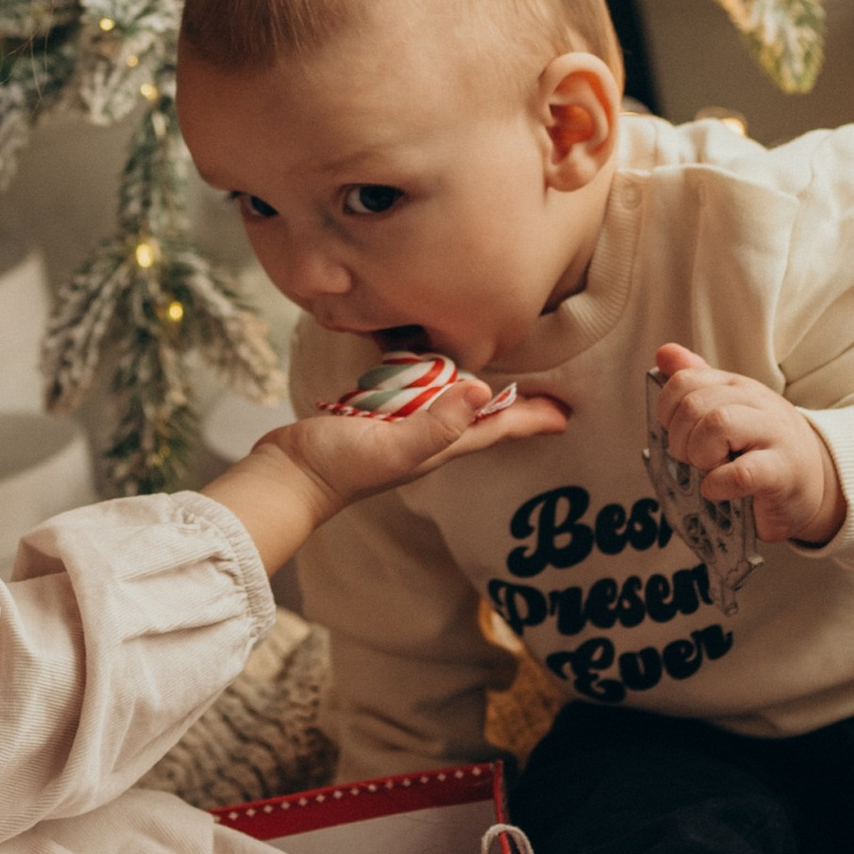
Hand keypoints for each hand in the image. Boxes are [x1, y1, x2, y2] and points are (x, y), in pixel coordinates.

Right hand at [207, 368, 570, 576]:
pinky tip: (432, 376)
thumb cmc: (339, 467)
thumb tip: (481, 390)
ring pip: (449, 408)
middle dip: (513, 409)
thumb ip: (436, 423)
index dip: (530, 420)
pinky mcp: (373, 419)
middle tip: (545, 395)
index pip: (495, 430)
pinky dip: (432, 386)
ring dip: (477, 397)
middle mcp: (426, 439)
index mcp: (438, 447)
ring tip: (499, 384)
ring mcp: (399, 430)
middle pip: (480, 420)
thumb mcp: (392, 445)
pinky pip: (414, 398)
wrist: (288, 477)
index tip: (565, 414)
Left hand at [651, 342, 844, 546]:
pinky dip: (718, 483)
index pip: (684, 380)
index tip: (679, 433)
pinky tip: (717, 489)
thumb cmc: (762, 449)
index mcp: (738, 387)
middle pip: (695, 404)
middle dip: (680, 438)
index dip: (668, 411)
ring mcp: (774, 434)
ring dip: (700, 455)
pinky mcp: (783, 471)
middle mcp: (757, 403)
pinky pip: (740, 472)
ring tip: (711, 469)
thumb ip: (697, 382)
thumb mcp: (729, 410)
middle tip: (694, 459)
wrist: (818, 482)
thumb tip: (664, 353)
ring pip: (717, 424)